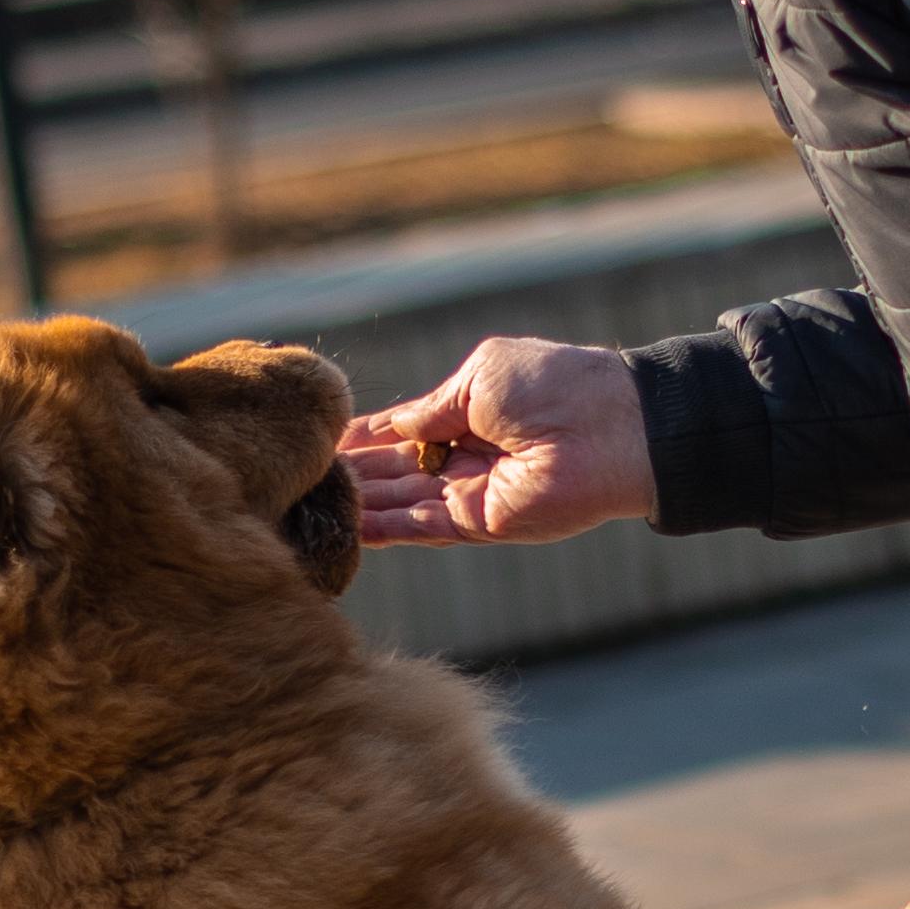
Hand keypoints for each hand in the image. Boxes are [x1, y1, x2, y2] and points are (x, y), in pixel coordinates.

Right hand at [338, 333, 656, 546]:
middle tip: (300, 477)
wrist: (609, 425)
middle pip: (394, 472)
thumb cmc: (553, 385)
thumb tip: (384, 428)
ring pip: (401, 504)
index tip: (320, 441)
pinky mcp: (480, 523)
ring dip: (360, 504)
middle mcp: (463, 457)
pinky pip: (423, 528)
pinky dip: (388, 529)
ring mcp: (469, 493)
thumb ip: (428, 409)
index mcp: (464, 414)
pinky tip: (350, 526)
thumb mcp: (478, 380)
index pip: (400, 431)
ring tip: (310, 504)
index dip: (362, 437)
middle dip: (352, 474)